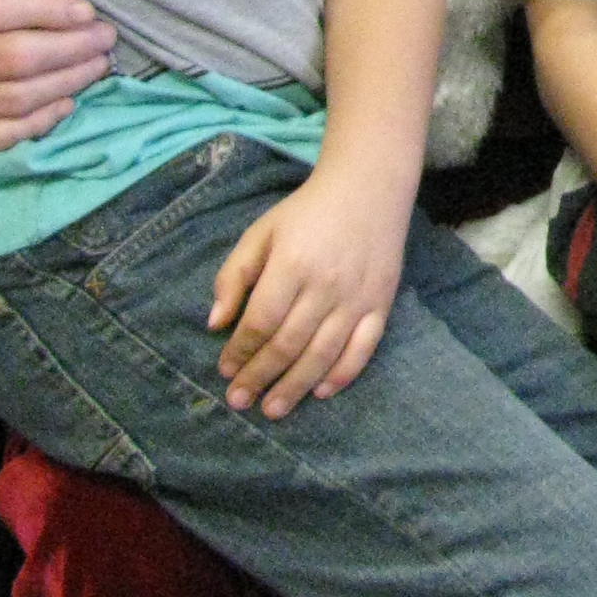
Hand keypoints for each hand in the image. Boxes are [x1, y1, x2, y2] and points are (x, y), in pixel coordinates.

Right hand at [0, 0, 112, 149]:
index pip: (0, 14)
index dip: (49, 12)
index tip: (86, 10)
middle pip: (18, 60)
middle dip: (72, 49)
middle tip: (106, 38)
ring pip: (16, 100)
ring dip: (66, 84)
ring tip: (98, 66)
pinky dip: (37, 124)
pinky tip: (65, 105)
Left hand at [206, 162, 405, 418]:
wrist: (369, 188)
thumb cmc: (307, 212)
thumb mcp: (260, 232)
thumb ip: (234, 275)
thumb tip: (215, 324)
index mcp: (292, 264)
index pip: (261, 321)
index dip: (240, 351)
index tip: (224, 370)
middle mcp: (326, 285)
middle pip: (288, 344)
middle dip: (260, 376)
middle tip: (239, 400)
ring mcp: (357, 297)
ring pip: (323, 354)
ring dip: (295, 387)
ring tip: (272, 409)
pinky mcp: (381, 303)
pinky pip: (362, 349)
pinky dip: (342, 375)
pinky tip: (320, 392)